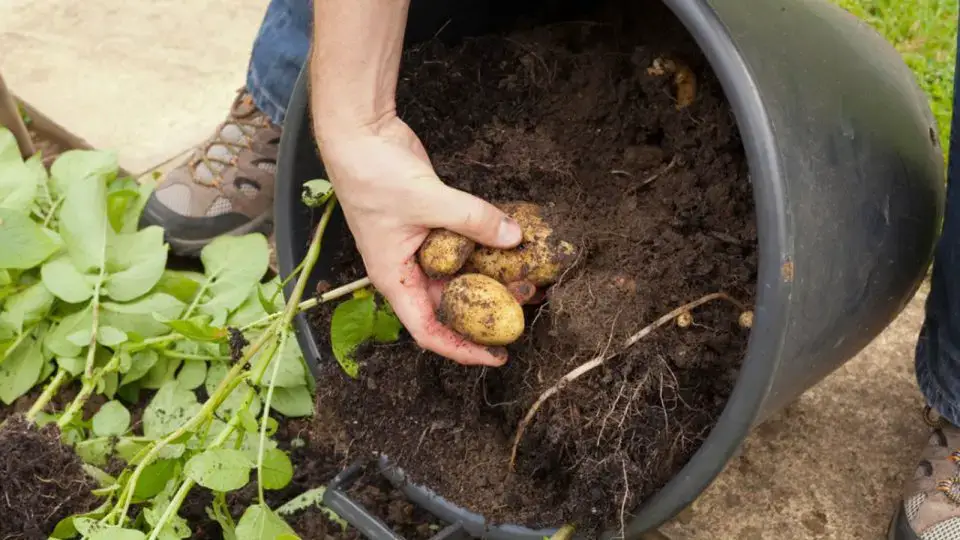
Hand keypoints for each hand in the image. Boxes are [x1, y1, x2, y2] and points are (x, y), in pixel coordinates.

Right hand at [317, 115, 524, 365]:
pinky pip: (462, 247)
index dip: (463, 349)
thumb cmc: (372, 174)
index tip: (496, 356)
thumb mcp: (428, 200)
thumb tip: (514, 238)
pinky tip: (511, 246)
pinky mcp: (431, 225)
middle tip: (525, 310)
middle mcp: (407, 270)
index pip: (429, 330)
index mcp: (396, 278)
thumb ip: (474, 220)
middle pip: (450, 305)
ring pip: (459, 276)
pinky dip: (484, 248)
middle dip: (486, 312)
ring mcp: (419, 248)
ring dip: (490, 279)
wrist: (359, 134)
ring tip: (527, 280)